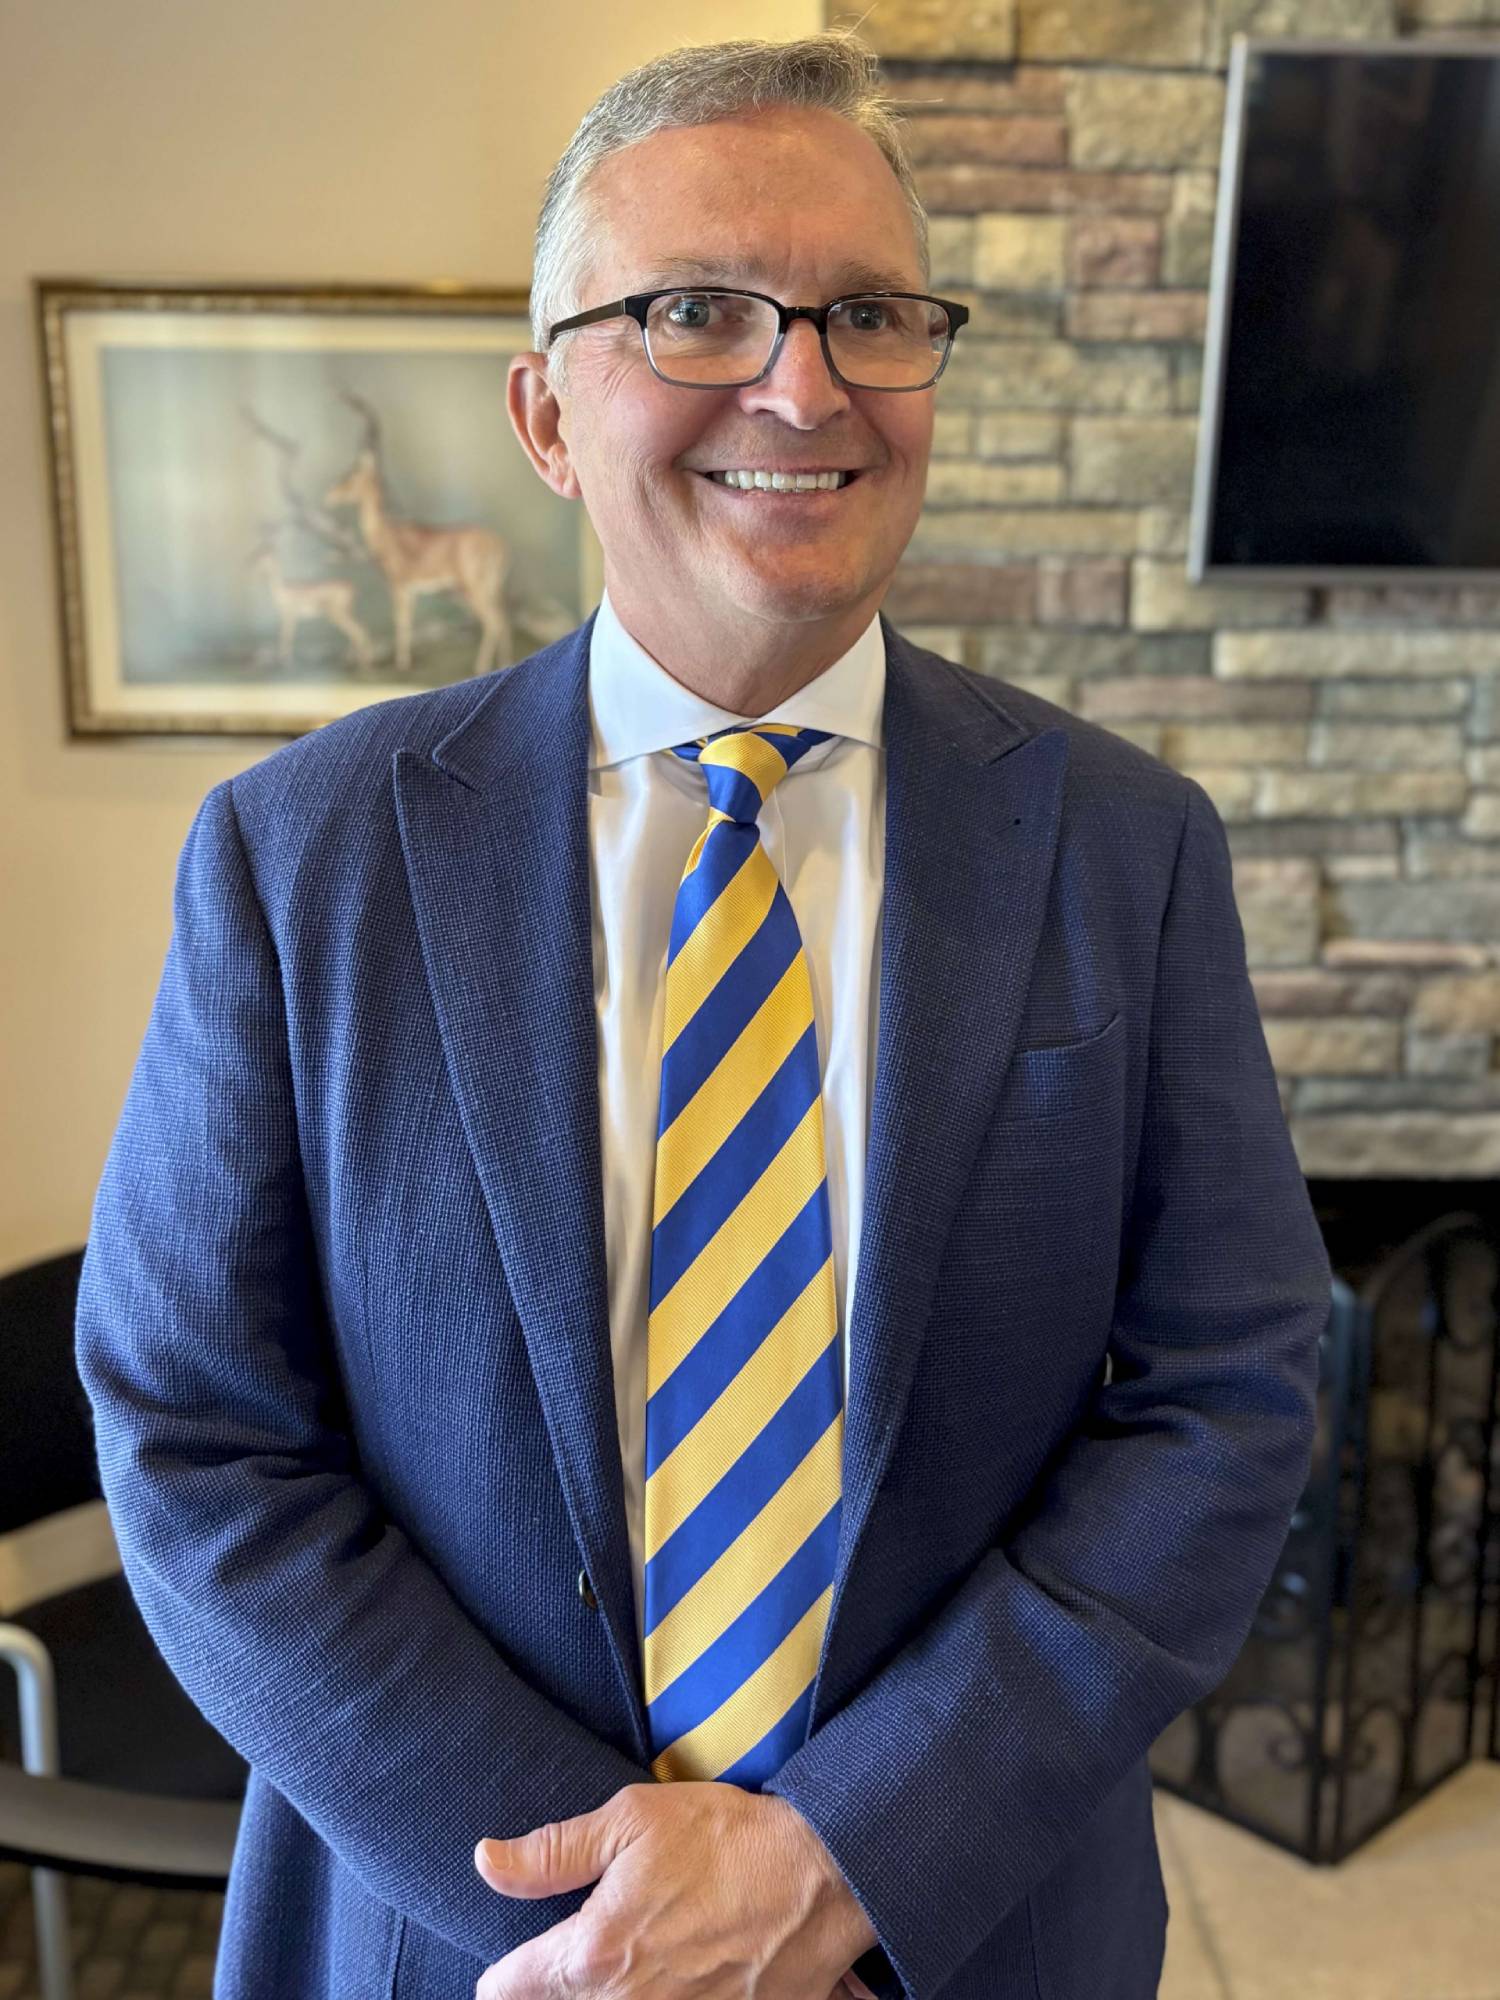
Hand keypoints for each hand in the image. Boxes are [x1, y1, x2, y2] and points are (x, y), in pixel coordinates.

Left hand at [472, 1781, 878, 1998]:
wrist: (822, 1876)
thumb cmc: (726, 1838)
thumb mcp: (631, 1820)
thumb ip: (551, 1852)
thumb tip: (485, 1863)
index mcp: (595, 1952)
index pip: (511, 1987)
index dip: (503, 1974)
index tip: (507, 1966)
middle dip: (558, 1987)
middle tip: (581, 1956)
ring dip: (609, 1994)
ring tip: (631, 1962)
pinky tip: (674, 1976)